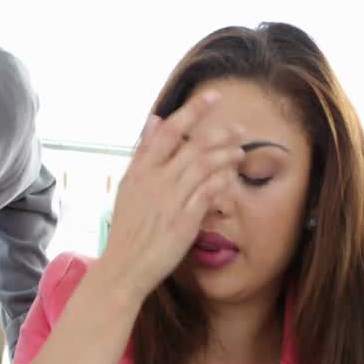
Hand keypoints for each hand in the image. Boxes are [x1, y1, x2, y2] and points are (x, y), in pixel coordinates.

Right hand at [97, 90, 244, 299]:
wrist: (123, 267)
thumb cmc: (128, 228)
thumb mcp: (128, 184)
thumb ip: (144, 151)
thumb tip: (154, 119)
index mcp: (141, 170)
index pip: (170, 129)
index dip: (194, 110)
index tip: (213, 96)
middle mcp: (156, 181)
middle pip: (194, 145)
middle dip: (221, 133)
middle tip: (240, 128)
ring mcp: (170, 201)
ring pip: (205, 166)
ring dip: (226, 155)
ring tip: (240, 152)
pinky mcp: (183, 222)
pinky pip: (207, 194)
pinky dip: (221, 181)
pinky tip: (231, 176)